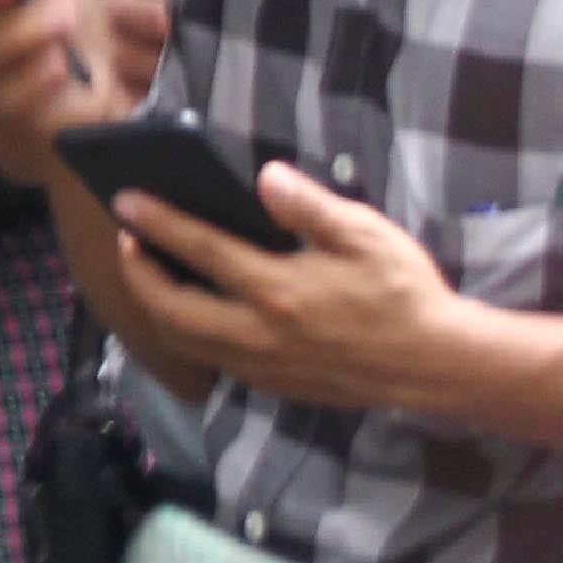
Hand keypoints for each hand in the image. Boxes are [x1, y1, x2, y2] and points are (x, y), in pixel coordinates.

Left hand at [104, 164, 473, 418]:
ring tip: (150, 271)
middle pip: (170, 308)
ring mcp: (265, 366)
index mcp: (278, 290)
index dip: (155, 221)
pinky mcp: (277, 386)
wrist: (439, 365)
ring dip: (157, 306)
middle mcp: (260, 334)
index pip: (198, 249)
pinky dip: (188, 334)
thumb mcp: (365, 235)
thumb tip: (264, 176)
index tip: (123, 199)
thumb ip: (309, 206)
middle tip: (129, 238)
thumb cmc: (404, 293)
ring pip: (185, 341)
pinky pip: (214, 361)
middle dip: (137, 272)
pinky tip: (193, 310)